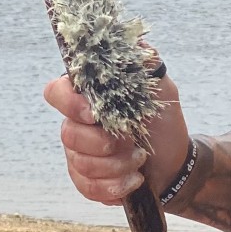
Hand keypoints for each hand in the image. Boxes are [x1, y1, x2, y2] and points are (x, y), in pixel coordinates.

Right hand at [43, 67, 192, 207]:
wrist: (174, 162)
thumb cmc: (162, 122)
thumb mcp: (161, 89)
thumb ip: (148, 65)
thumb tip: (138, 45)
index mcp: (87, 97)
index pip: (56, 93)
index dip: (69, 104)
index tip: (94, 113)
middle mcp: (76, 124)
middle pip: (68, 135)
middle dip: (104, 143)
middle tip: (133, 142)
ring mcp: (78, 153)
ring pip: (80, 163)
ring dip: (116, 165)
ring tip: (139, 159)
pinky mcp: (85, 179)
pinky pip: (87, 187)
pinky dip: (113, 186)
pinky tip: (133, 180)